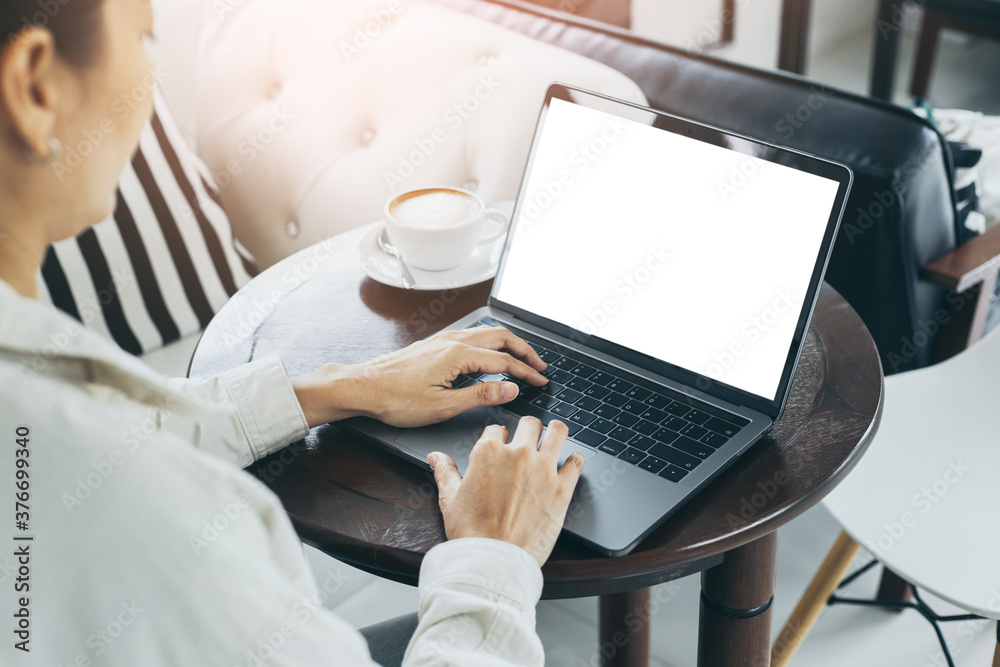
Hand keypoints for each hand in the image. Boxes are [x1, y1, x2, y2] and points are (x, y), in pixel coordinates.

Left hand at [291, 327, 548, 427]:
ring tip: (521, 357)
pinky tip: (489, 353)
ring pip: (486, 332)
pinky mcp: (434, 343)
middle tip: (539, 366)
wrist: (364, 387)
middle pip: (500, 337)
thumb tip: (511, 389)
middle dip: (524, 350)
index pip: (504, 361)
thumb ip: (481, 395)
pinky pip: (472, 334)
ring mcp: (443, 339)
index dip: (525, 372)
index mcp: (459, 355)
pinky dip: (490, 341)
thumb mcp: (443, 406)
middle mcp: (453, 341)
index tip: (540, 382)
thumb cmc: (397, 400)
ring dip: (508, 343)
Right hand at [429, 417, 585, 566]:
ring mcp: (543, 469)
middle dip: (528, 429)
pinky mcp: (562, 489)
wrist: (494, 561)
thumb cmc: (471, 533)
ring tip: (554, 436)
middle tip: (528, 438)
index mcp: (488, 452)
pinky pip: (577, 463)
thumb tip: (436, 457)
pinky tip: (571, 463)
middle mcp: (518, 454)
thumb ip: (445, 472)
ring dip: (555, 432)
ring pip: (558, 432)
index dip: (497, 437)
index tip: (500, 445)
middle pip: (530, 424)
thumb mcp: (450, 499)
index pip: (497, 429)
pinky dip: (575, 461)